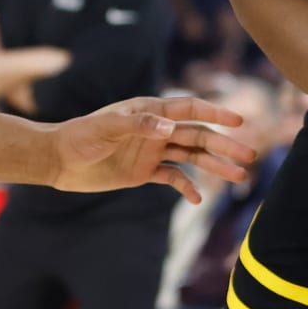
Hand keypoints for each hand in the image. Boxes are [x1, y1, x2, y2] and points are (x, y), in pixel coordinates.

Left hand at [48, 96, 254, 202]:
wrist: (58, 160)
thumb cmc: (79, 137)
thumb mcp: (106, 128)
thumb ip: (138, 125)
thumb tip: (169, 127)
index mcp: (149, 111)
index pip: (189, 109)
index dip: (215, 112)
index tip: (238, 121)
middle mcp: (156, 129)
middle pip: (197, 135)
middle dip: (224, 144)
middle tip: (250, 155)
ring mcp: (151, 150)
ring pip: (191, 156)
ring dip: (214, 165)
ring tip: (238, 177)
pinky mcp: (144, 171)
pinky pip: (172, 177)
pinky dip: (187, 187)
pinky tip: (198, 199)